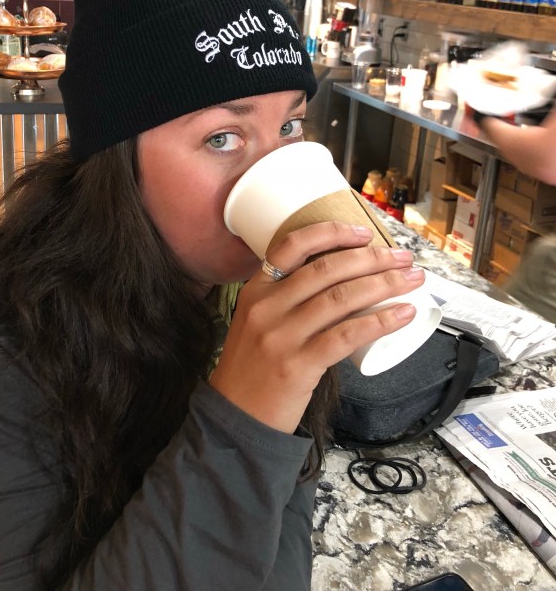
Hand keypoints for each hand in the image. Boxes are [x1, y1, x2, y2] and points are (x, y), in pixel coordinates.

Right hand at [209, 222, 422, 433]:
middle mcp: (267, 306)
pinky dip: (380, 321)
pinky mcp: (299, 365)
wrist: (237, 417)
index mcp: (256, 290)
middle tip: (403, 258)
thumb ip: (287, 300)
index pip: (293, 246)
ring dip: (384, 284)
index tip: (365, 233)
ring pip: (341, 298)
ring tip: (412, 281)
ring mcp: (282, 335)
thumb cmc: (254, 368)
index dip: (332, 233)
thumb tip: (343, 281)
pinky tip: (403, 314)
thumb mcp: (258, 321)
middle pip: (327, 269)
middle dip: (372, 258)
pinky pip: (347, 335)